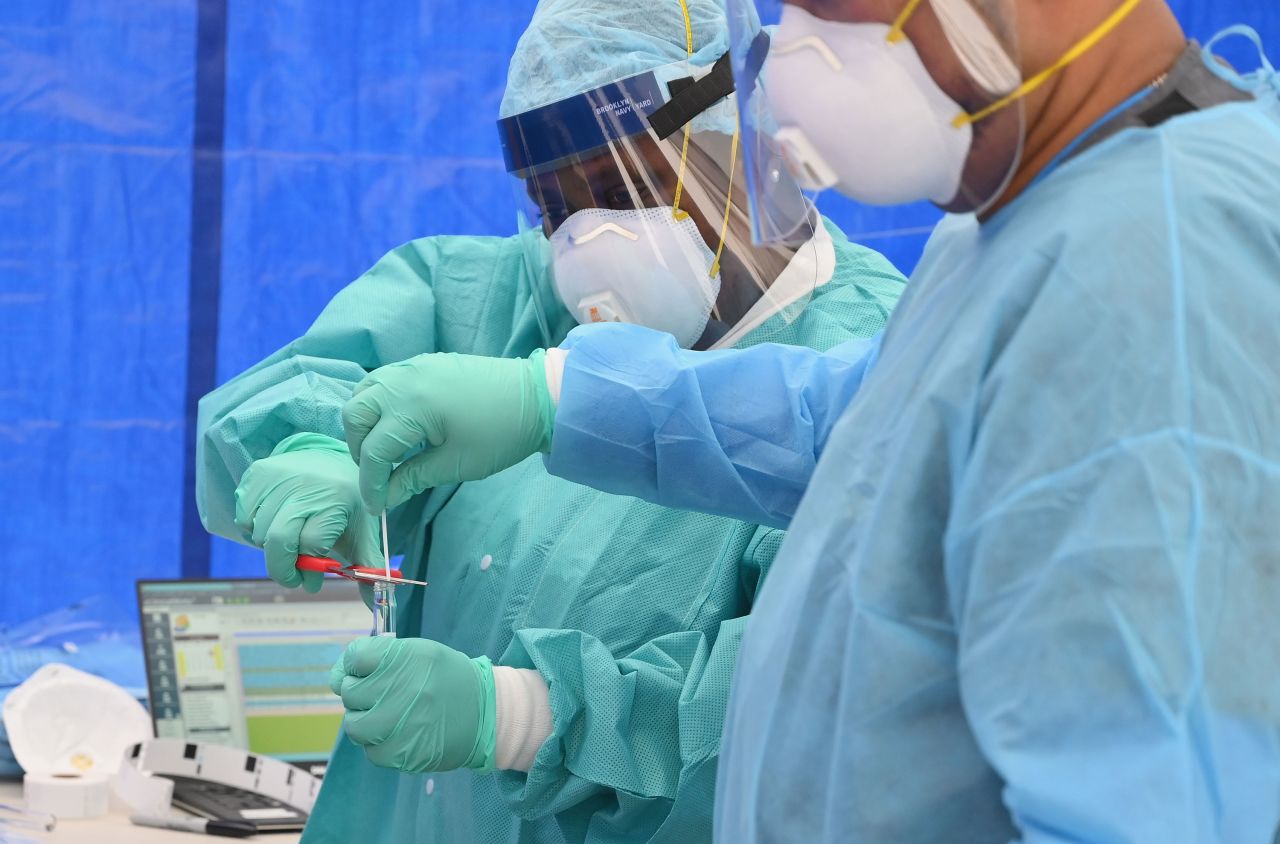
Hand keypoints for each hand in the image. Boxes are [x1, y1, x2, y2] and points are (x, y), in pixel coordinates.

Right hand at [234, 433, 381, 591]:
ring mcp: (278, 477)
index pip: (312, 545)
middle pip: (279, 540)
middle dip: (283, 568)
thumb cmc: (347, 504)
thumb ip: (367, 568)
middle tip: (293, 576)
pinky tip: (276, 521)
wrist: (332, 461)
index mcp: (335, 499)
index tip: (313, 581)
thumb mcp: (362, 532)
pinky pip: (244, 518)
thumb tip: (375, 606)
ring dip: (273, 548)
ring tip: (292, 540)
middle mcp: (305, 485)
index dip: (311, 571)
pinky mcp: (257, 474)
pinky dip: (256, 528)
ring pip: (260, 533)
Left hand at [329, 637, 495, 772]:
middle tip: (382, 694)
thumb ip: (378, 658)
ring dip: (365, 720)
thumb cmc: (447, 679)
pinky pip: (370, 750)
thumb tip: (336, 676)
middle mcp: (403, 688)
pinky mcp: (403, 753)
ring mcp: (402, 723)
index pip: (355, 657)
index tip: (366, 670)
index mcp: (408, 657)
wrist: (487, 713)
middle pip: (350, 691)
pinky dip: (379, 743)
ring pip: (354, 724)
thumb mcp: (420, 654)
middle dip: (360, 693)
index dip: (356, 665)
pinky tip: (399, 734)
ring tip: (387, 716)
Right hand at [341, 350, 554, 513]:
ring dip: (364, 422)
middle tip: (379, 474)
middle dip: (359, 449)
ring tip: (384, 449)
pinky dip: (378, 402)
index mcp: (411, 406)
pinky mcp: (422, 362)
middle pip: (355, 415)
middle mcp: (403, 380)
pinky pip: (383, 380)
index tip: (377, 506)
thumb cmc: (501, 433)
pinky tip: (396, 424)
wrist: (536, 396)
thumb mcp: (456, 463)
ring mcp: (412, 366)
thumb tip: (385, 497)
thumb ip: (414, 477)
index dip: (371, 483)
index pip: (373, 450)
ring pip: (364, 392)